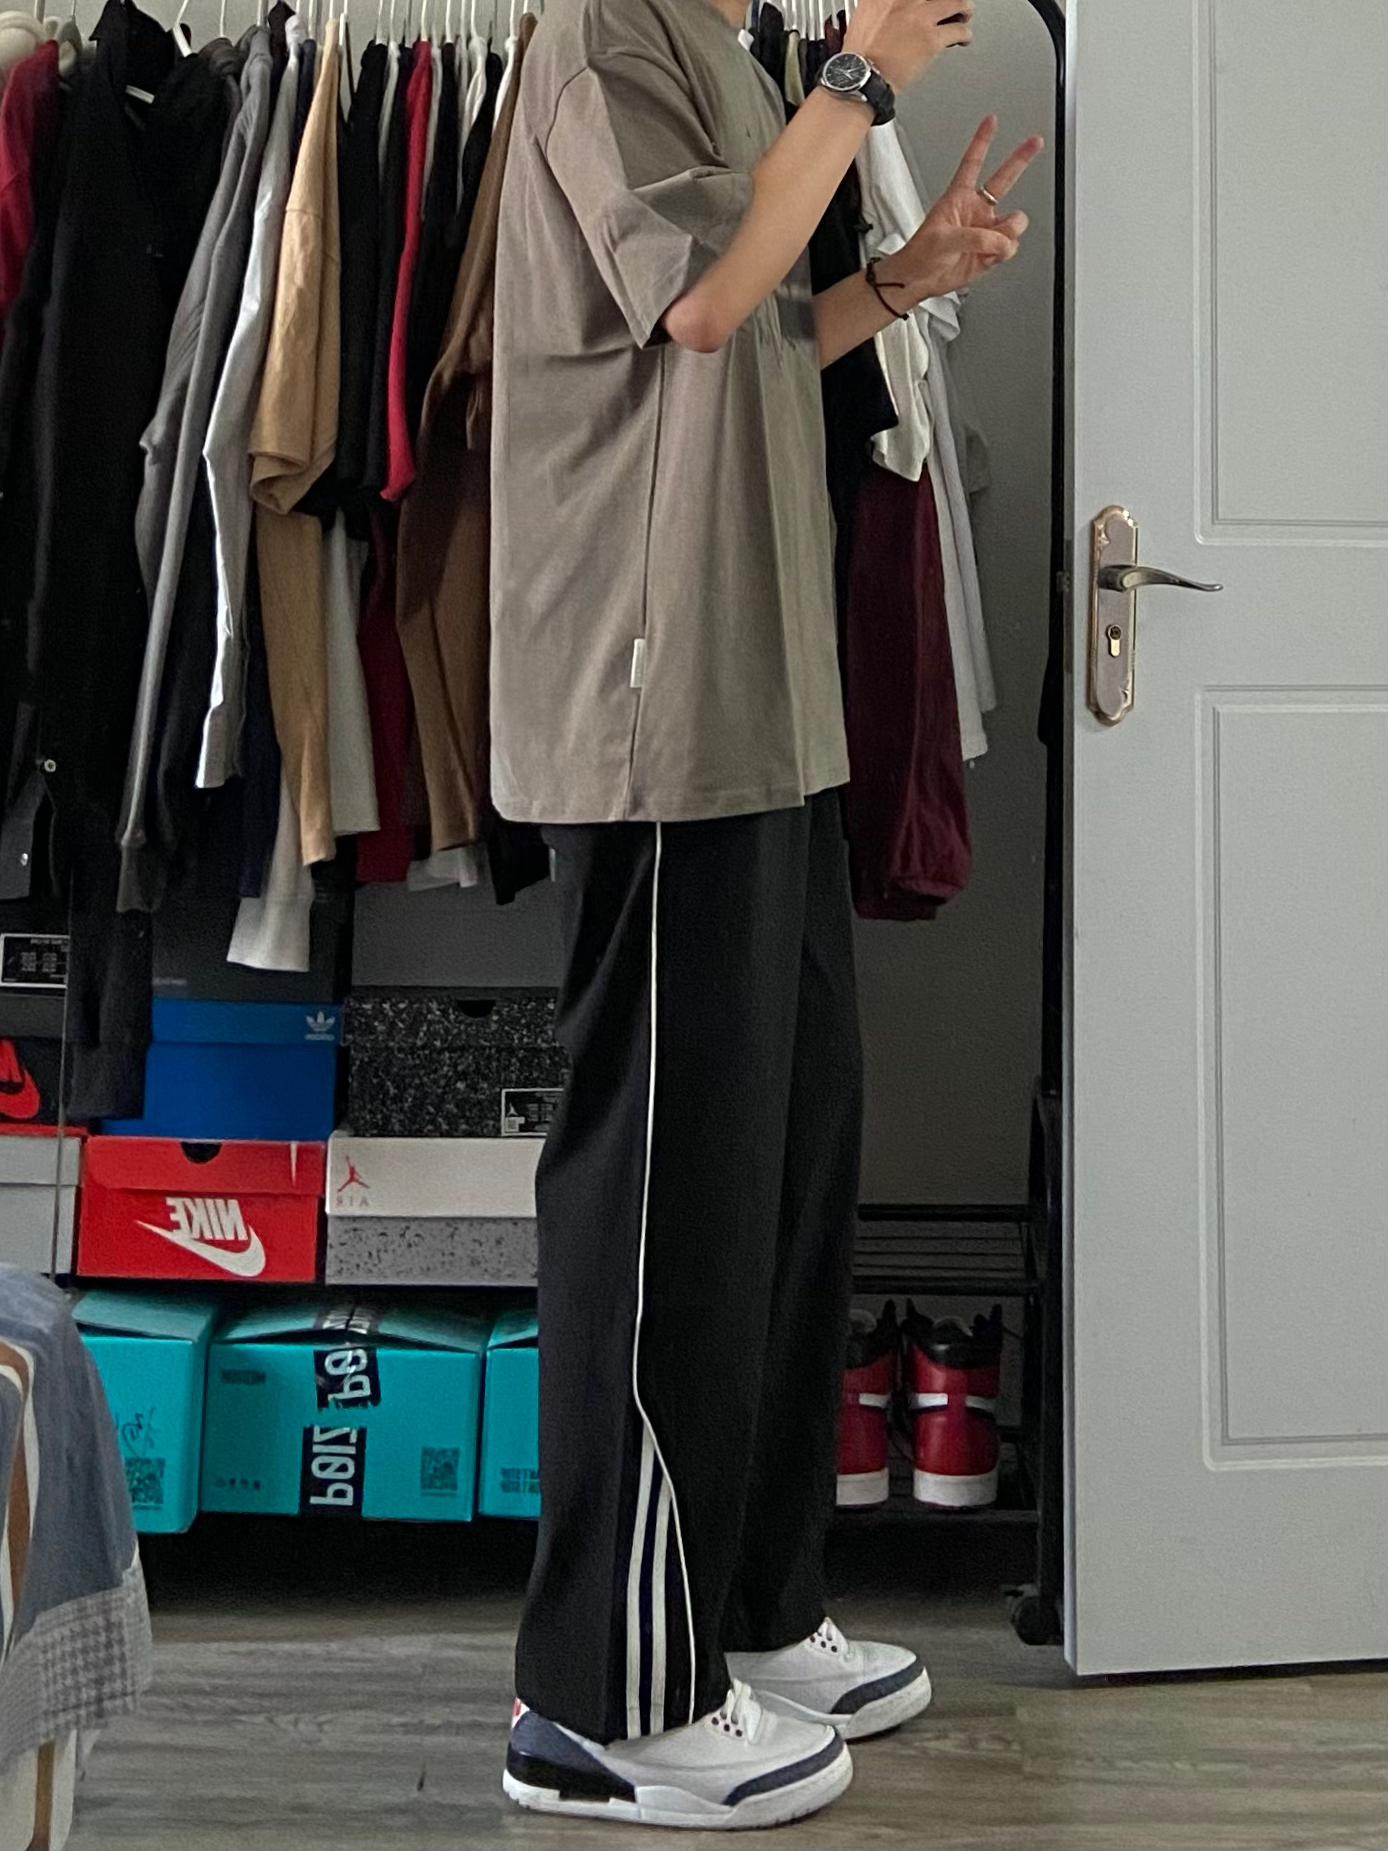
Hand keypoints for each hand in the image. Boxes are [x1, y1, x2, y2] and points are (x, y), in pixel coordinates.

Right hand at [844, 0, 973, 95]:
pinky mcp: (931, 40)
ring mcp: (921, 18)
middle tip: (951, 4)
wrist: (861, 76)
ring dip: (963, 9)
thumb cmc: (859, 54)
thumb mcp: (864, 15)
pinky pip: (959, 31)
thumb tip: (887, 8)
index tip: (927, 2)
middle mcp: (906, 0)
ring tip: (964, 15)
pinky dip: (964, 35)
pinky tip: (962, 38)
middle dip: (948, 0)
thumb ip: (881, 6)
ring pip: (957, 3)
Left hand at [882, 117, 1043, 302]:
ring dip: (1006, 235)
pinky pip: (1011, 246)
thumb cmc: (921, 254)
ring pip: (1014, 222)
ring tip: (988, 246)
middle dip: (1021, 158)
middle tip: (1035, 142)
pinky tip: (987, 257)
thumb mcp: (944, 239)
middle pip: (1005, 178)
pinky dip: (1003, 253)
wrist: (920, 280)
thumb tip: (1000, 241)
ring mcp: (986, 230)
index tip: (991, 122)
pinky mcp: (992, 250)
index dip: (982, 141)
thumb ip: (976, 237)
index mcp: (959, 197)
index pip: (973, 162)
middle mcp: (976, 210)